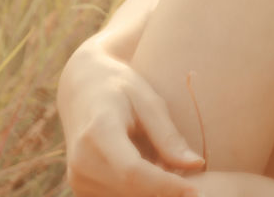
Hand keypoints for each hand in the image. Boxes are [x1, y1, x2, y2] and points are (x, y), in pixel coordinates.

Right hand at [58, 40, 205, 196]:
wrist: (82, 89)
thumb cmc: (121, 88)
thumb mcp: (148, 100)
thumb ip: (168, 136)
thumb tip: (196, 165)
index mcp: (98, 132)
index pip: (133, 172)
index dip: (166, 186)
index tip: (196, 190)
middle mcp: (82, 162)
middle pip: (131, 191)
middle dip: (165, 190)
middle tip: (185, 171)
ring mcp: (77, 180)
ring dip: (153, 191)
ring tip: (162, 161)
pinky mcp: (80, 190)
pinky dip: (139, 191)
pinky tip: (149, 169)